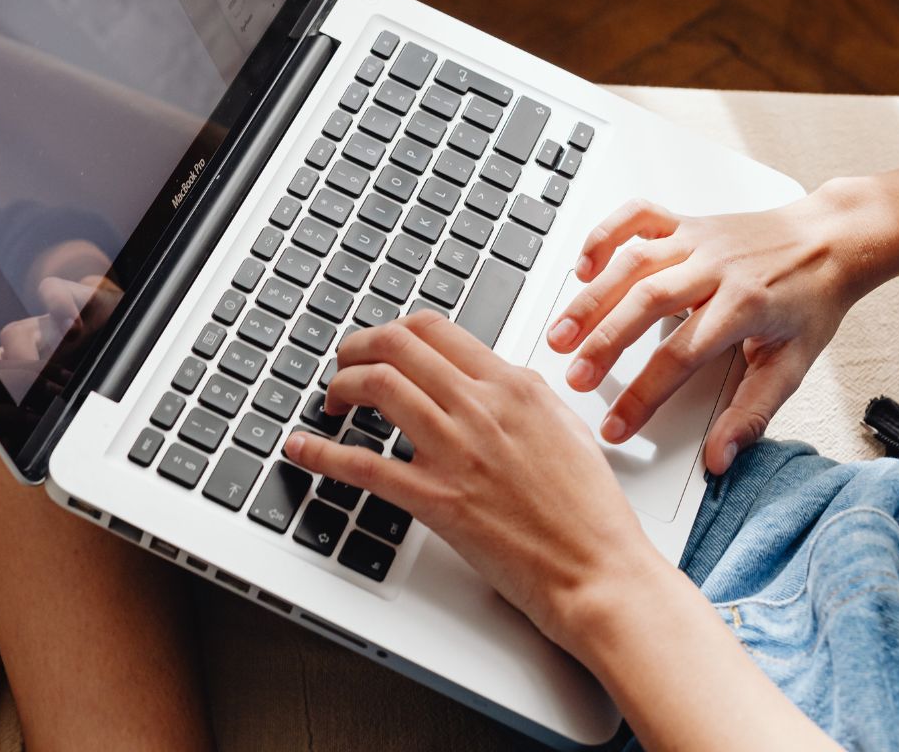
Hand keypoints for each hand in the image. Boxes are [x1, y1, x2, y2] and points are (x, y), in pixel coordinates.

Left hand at [282, 313, 673, 649]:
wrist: (597, 568)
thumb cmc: (588, 511)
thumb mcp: (565, 428)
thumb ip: (521, 397)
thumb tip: (487, 381)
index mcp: (514, 386)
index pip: (436, 329)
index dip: (394, 331)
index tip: (381, 347)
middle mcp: (482, 407)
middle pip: (396, 345)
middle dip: (356, 348)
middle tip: (344, 365)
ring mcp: (456, 451)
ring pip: (377, 385)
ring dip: (340, 386)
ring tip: (332, 401)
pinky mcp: (436, 499)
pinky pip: (362, 465)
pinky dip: (321, 453)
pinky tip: (302, 449)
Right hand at [545, 196, 867, 473]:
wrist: (833, 239)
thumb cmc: (811, 300)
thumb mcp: (793, 365)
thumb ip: (752, 414)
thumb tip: (720, 458)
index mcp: (743, 305)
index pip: (680, 356)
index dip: (643, 394)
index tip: (616, 426)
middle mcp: (715, 267)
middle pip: (645, 302)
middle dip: (603, 343)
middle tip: (575, 377)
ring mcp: (697, 239)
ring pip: (632, 262)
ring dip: (591, 298)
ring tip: (561, 332)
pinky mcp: (687, 221)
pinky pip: (638, 217)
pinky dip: (605, 235)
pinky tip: (584, 267)